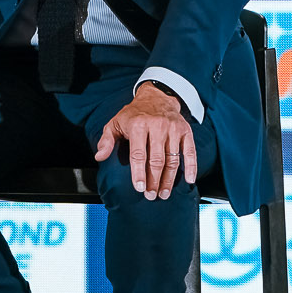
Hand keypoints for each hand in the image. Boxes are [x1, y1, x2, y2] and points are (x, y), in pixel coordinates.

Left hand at [97, 82, 195, 198]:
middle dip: (154, 180)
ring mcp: (173, 129)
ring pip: (173, 159)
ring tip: (164, 193)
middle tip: (151, 195)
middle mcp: (157, 126)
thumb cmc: (133, 114)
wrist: (156, 97)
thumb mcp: (115, 123)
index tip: (139, 188)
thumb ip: (107, 140)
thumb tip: (99, 157)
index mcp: (138, 125)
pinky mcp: (186, 131)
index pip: (138, 154)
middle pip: (157, 160)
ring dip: (169, 179)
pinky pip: (190, 151)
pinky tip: (189, 180)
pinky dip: (192, 166)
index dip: (139, 173)